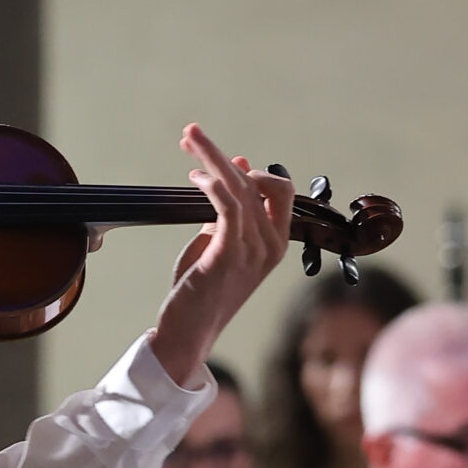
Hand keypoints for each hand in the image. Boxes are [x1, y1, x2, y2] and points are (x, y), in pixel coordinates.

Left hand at [147, 127, 295, 389]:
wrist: (189, 334)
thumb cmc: (201, 292)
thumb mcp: (217, 246)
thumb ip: (227, 213)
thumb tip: (233, 170)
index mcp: (275, 243)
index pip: (280, 191)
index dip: (254, 169)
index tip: (221, 160)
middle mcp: (270, 246)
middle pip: (260, 181)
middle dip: (221, 154)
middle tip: (192, 133)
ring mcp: (252, 251)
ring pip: (240, 188)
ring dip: (210, 158)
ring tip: (187, 140)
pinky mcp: (227, 255)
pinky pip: (227, 206)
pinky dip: (212, 184)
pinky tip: (194, 177)